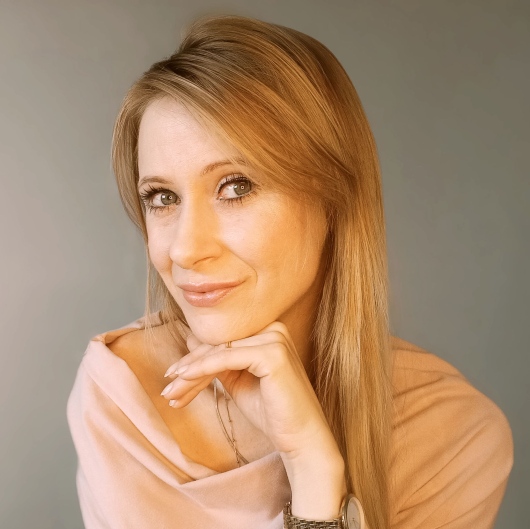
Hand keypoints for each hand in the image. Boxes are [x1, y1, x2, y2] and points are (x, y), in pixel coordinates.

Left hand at [161, 320, 346, 518]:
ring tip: (171, 393)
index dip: (196, 359)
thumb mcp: (238, 382)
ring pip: (219, 352)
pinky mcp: (272, 353)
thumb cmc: (272, 412)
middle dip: (189, 368)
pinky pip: (226, 359)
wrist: (301, 439)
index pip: (224, 341)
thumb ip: (218, 361)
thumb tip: (191, 340)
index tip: (172, 378)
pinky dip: (202, 370)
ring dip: (190, 373)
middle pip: (219, 345)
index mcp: (269, 332)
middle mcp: (274, 329)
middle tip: (167, 389)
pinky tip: (183, 381)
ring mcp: (275, 339)